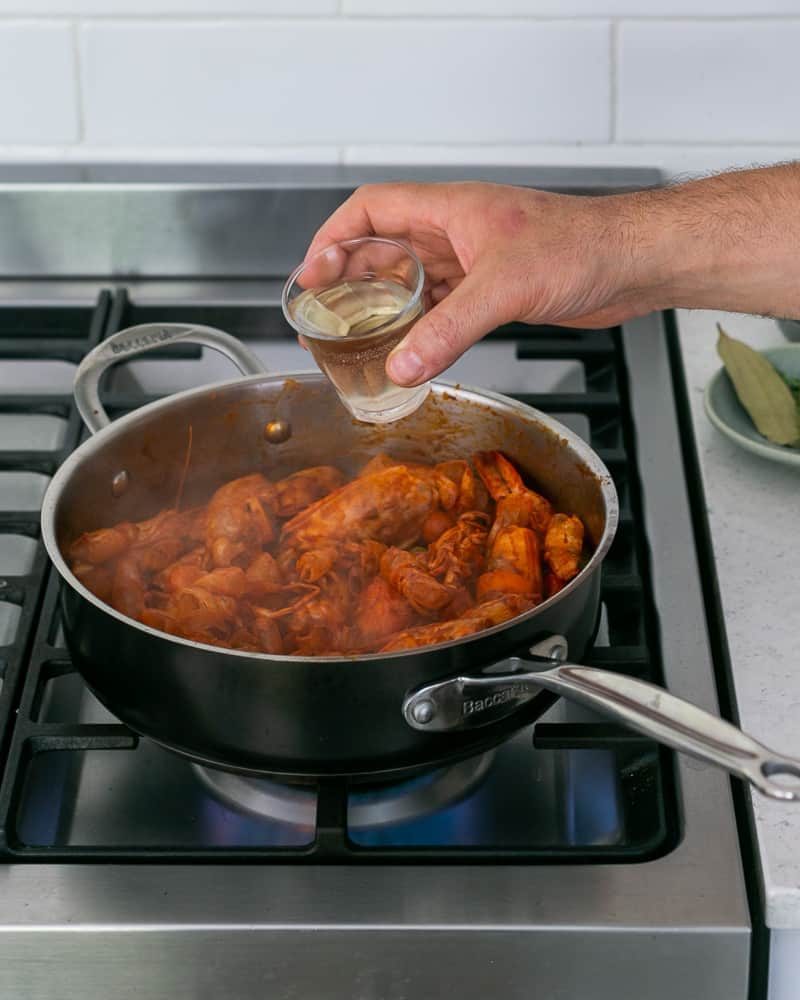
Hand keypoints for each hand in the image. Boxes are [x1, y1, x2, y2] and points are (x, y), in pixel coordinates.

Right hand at [303, 181, 659, 385]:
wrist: (632, 263)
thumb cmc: (582, 245)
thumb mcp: (504, 287)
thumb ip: (449, 329)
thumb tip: (402, 366)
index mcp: (449, 210)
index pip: (372, 210)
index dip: (334, 238)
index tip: (312, 274)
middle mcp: (456, 233)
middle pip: (384, 248)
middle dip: (350, 279)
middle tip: (325, 316)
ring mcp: (474, 262)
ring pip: (412, 282)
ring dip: (384, 308)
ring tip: (357, 338)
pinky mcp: (492, 291)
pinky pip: (442, 309)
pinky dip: (421, 329)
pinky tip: (410, 351)